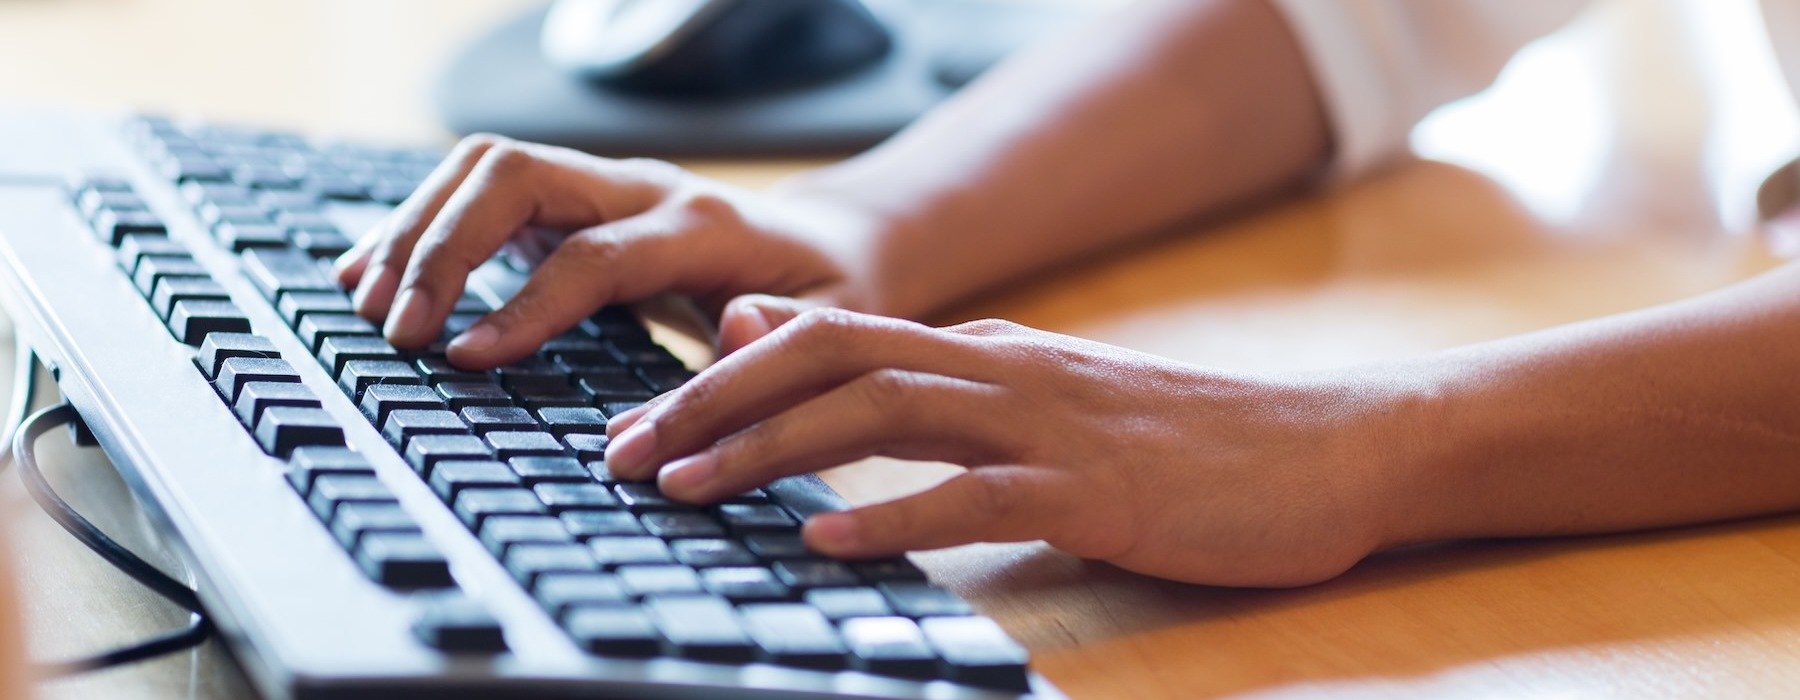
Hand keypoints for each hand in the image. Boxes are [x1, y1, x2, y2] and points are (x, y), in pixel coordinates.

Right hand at [335, 134, 882, 366]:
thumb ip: (788, 337)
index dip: (528, 304)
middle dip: (445, 246)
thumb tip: (736, 331)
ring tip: (366, 305)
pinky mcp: (571, 202)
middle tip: (397, 330)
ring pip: (488, 169)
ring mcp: (603, 186)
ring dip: (418, 229)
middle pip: (519, 176)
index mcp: (706, 226)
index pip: (596, 253)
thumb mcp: (836, 329)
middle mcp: (645, 189)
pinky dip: (422, 225)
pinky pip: (482, 191)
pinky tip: (375, 274)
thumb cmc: (833, 299)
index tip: (465, 358)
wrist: (833, 249)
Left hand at [602, 309, 1404, 586]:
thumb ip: (938, 384)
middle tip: (622, 453)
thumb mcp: (1042, 398)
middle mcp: (1000, 369)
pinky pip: (973, 497)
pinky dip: (891, 516)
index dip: (721, 376)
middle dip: (712, 403)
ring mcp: (1047, 424)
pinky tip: (827, 542)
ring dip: (771, 451)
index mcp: (985, 351)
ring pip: (881, 415)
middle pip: (828, 361)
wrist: (1326, 449)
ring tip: (686, 488)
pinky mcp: (1093, 490)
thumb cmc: (1180, 441)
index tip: (642, 424)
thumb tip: (833, 370)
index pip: (826, 339)